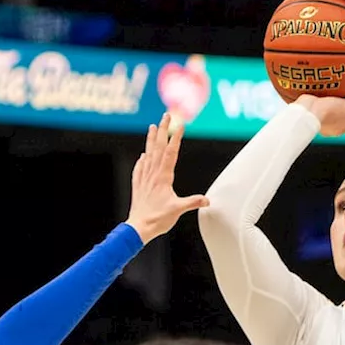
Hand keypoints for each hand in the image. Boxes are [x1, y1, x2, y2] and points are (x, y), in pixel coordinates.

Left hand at [125, 113, 208, 243]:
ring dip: (150, 140)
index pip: (170, 153)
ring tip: (152, 127)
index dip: (175, 138)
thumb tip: (207, 200)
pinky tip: (142, 156)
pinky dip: (141, 160)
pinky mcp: (138, 186)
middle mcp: (152, 174)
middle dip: (162, 130)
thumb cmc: (158, 219)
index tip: (179, 125)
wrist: (138, 227)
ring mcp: (144, 179)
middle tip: (165, 116)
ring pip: (147, 154)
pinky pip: (139, 169)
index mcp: (163, 177)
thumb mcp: (178, 210)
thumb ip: (193, 202)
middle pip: (157, 148)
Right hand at [295, 95, 344, 136]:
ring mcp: (320, 119)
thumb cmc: (329, 113)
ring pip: (333, 113)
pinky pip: (321, 104)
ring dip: (339, 105)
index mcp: (341, 129)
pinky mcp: (311, 110)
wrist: (305, 112)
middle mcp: (331, 126)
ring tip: (344, 95)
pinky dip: (326, 98)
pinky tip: (327, 88)